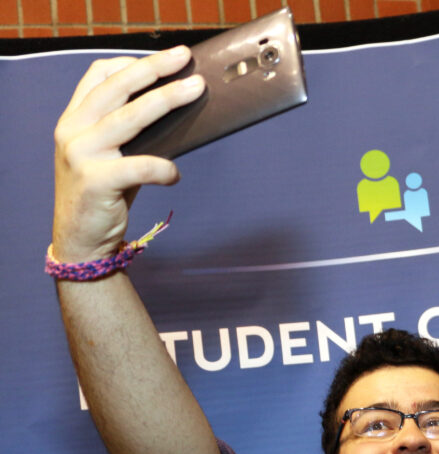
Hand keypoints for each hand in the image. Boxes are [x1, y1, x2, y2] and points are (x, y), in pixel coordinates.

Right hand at [52, 47, 204, 262]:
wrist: (81, 239)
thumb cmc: (104, 195)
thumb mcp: (110, 156)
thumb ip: (129, 133)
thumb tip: (176, 111)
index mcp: (74, 119)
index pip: (98, 75)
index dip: (131, 62)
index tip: (165, 60)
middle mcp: (72, 130)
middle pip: (118, 87)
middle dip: (155, 69)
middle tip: (186, 59)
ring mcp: (81, 154)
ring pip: (130, 117)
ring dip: (167, 100)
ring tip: (196, 90)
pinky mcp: (94, 181)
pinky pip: (139, 166)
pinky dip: (163, 168)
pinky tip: (175, 175)